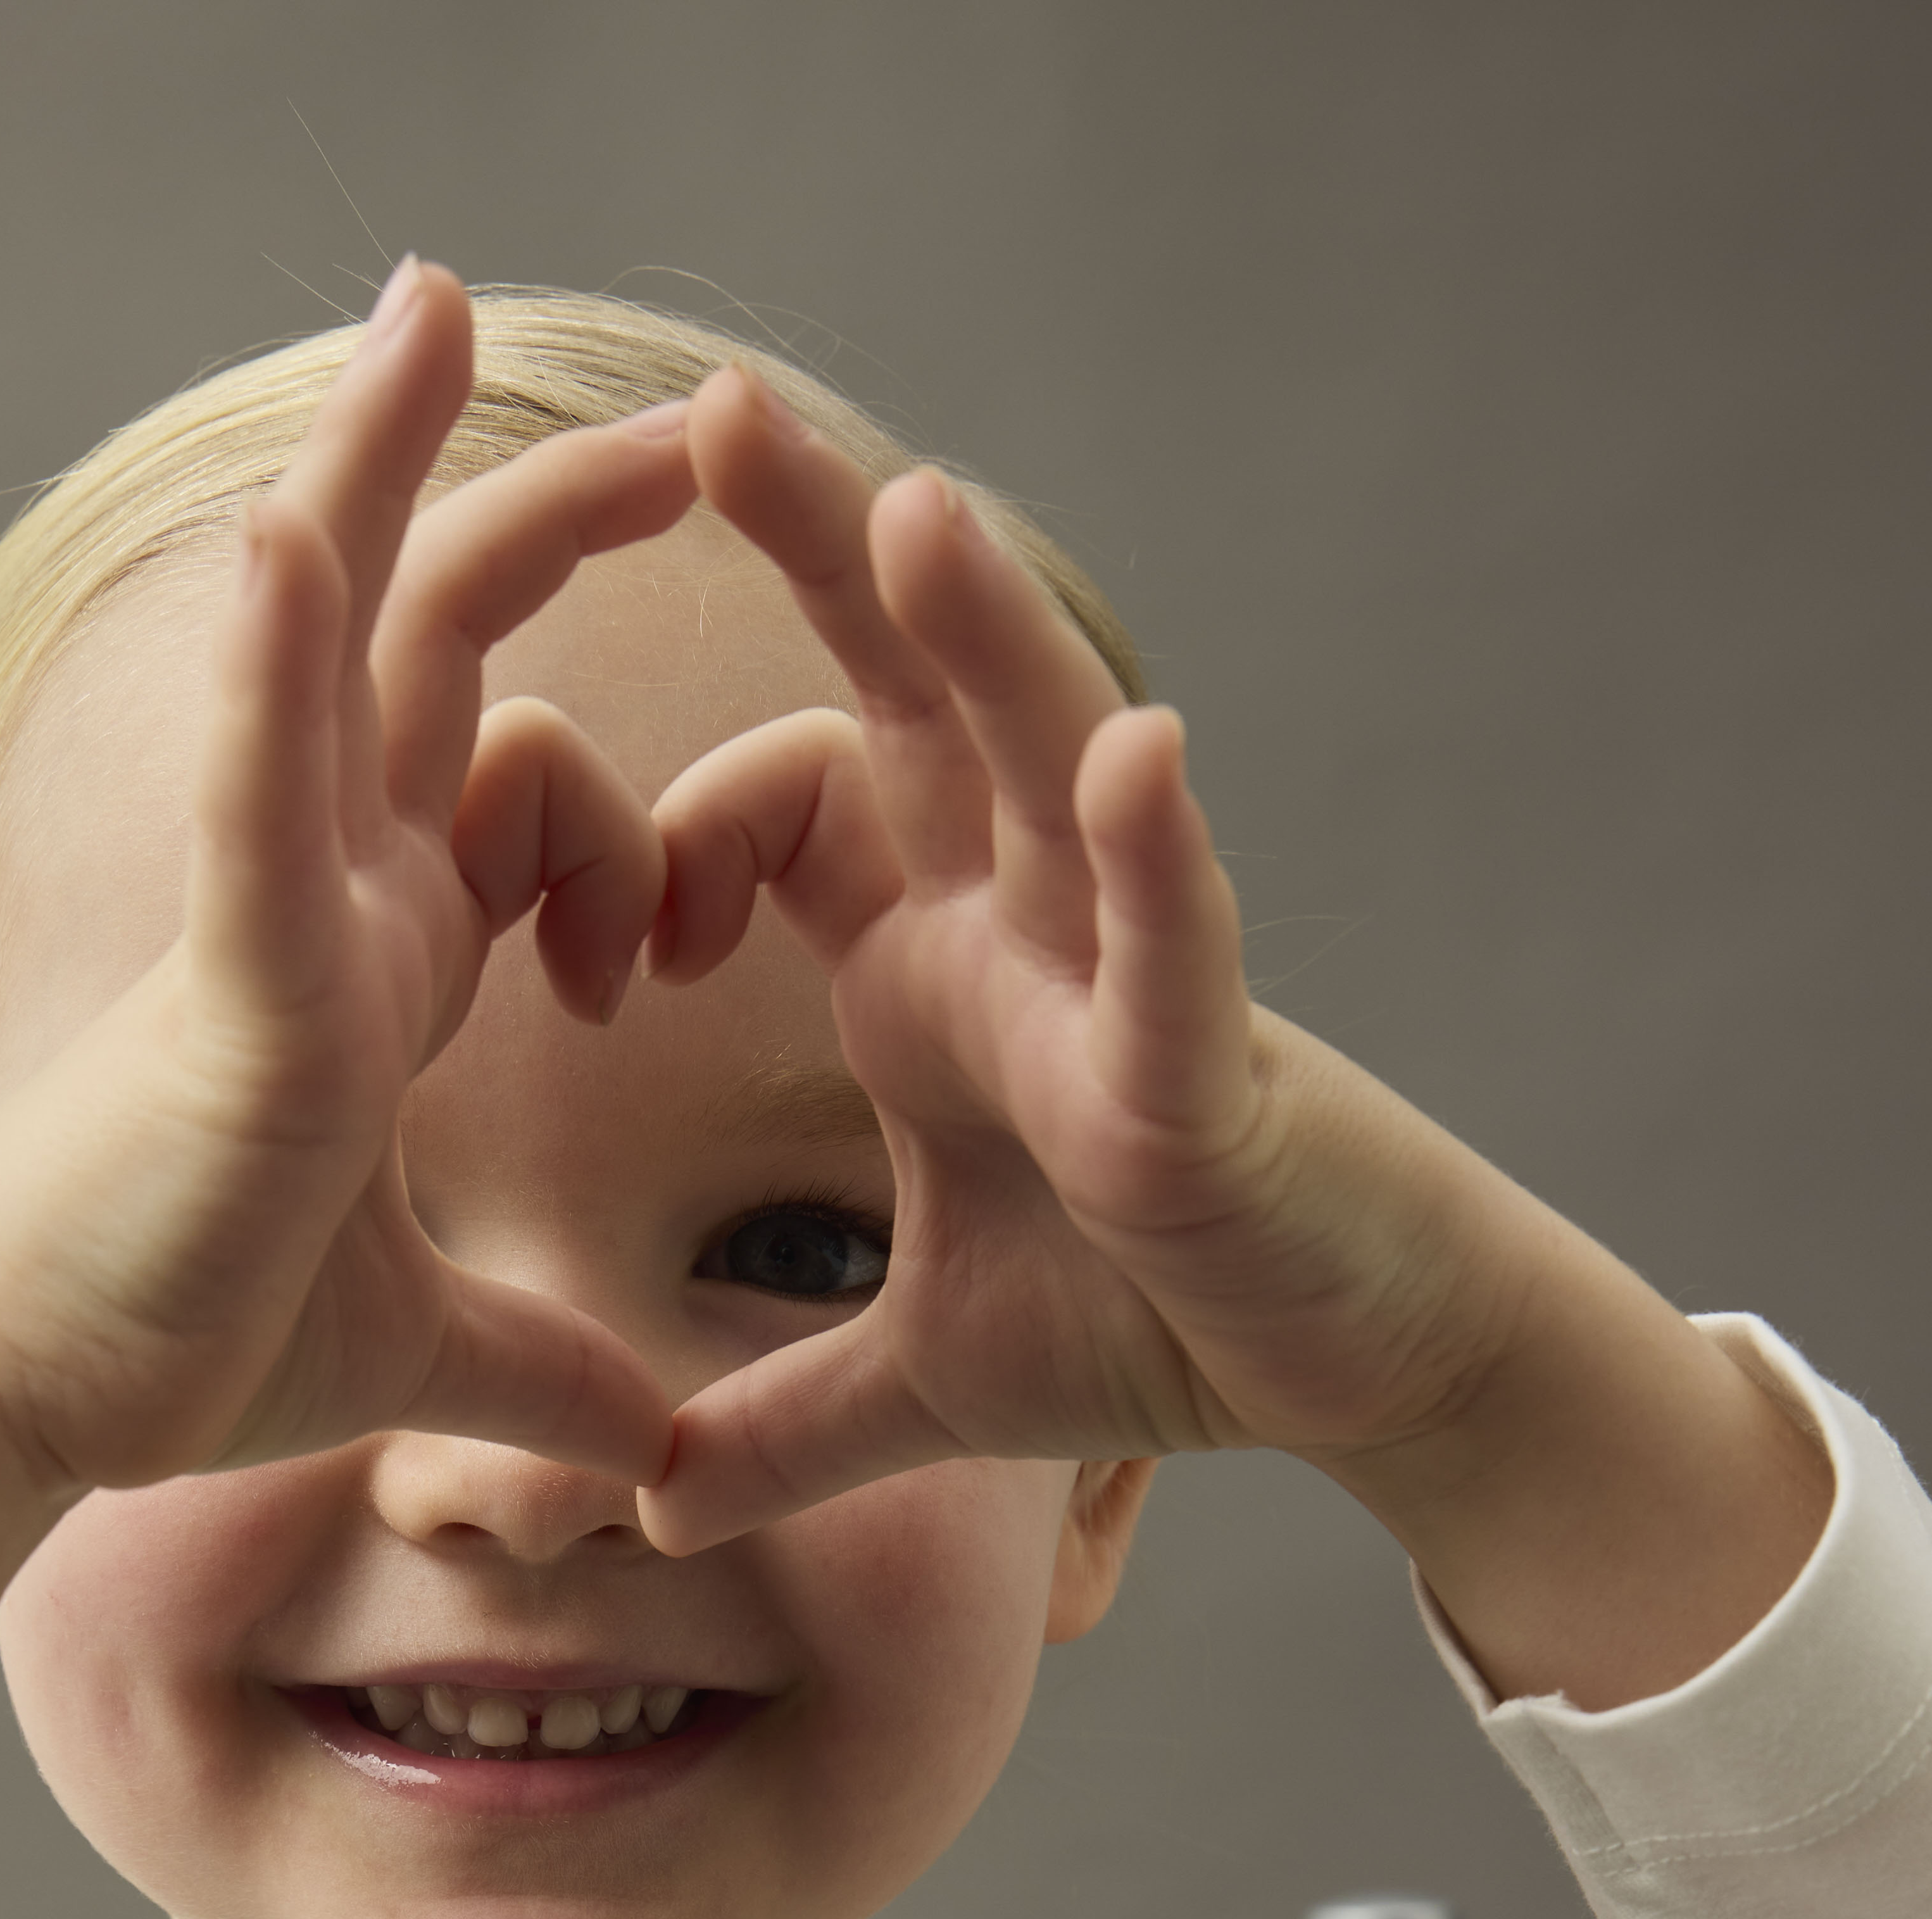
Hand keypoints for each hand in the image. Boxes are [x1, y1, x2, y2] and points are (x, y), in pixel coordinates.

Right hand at [0, 260, 694, 1503]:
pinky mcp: (237, 991)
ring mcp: (274, 919)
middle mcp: (325, 896)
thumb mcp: (423, 1353)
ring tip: (436, 305)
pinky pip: (254, 800)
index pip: (525, 782)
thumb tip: (647, 1450)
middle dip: (550, 510)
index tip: (671, 941)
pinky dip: (269, 672)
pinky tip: (289, 538)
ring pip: (332, 639)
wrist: (42, 1401)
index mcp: (377, 960)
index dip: (626, 821)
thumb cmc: (182, 1344)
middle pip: (435, 636)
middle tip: (681, 413)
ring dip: (375, 461)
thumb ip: (540, 1375)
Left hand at [637, 368, 1536, 1552]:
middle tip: (713, 410)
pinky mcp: (1209, 1064)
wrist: (1336, 1371)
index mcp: (929, 971)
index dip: (670, 843)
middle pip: (912, 700)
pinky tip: (1137, 752)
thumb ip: (775, 1428)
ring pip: (1049, 767)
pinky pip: (1177, 938)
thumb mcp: (917, 1389)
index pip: (782, 813)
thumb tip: (646, 1495)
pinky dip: (1156, 853)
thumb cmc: (1151, 1323)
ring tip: (913, 512)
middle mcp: (1019, 930)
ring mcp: (1122, 976)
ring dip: (986, 639)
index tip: (596, 946)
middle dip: (824, 553)